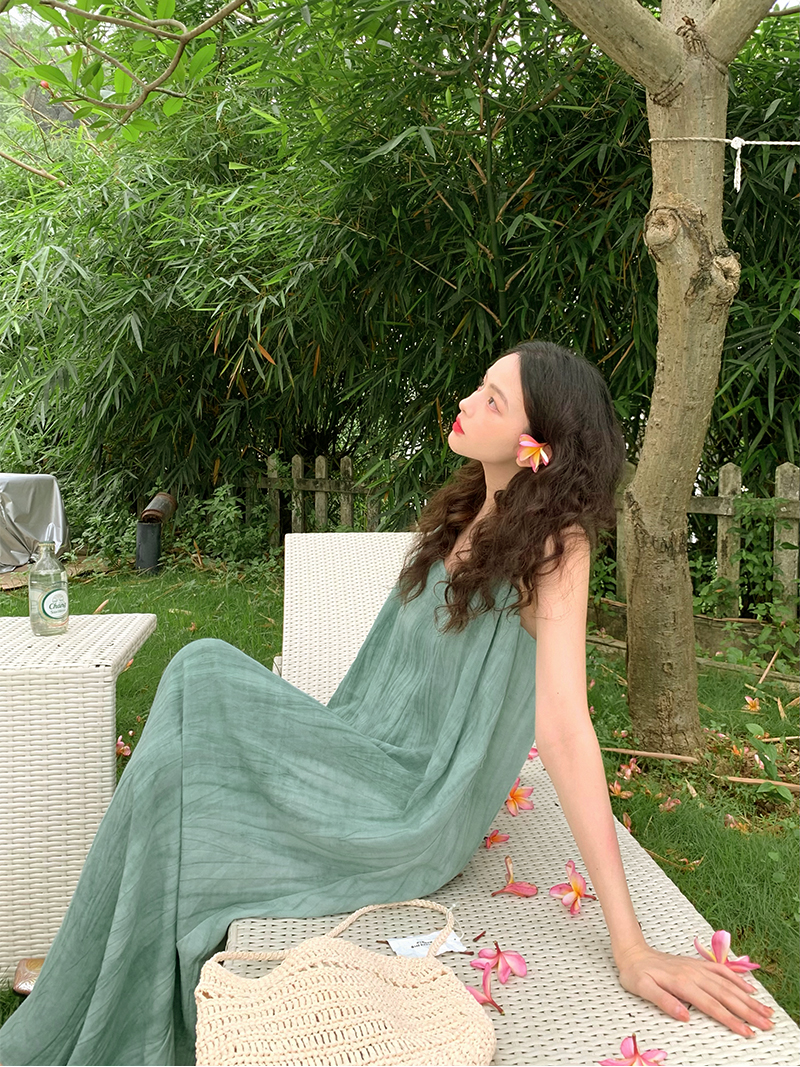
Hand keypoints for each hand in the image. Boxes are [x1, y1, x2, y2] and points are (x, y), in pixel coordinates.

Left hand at [615, 943, 774, 1037]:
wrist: (633, 952)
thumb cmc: (636, 974)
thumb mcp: (643, 989)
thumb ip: (664, 1002)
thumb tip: (685, 1016)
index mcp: (682, 983)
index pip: (711, 1005)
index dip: (730, 1020)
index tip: (747, 1031)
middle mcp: (693, 974)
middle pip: (726, 995)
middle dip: (748, 1011)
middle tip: (767, 1024)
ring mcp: (697, 968)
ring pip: (727, 984)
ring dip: (748, 998)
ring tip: (765, 1010)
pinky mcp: (697, 965)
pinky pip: (721, 971)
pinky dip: (737, 980)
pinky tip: (749, 988)